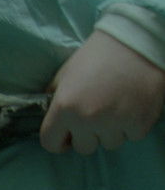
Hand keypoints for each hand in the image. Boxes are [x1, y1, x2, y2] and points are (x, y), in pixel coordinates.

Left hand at [40, 30, 164, 154]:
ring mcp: (115, 124)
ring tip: (116, 106)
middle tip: (97, 113)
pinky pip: (131, 137)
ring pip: (108, 144)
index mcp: (65, 107)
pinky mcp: (139, 124)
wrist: (137, 41)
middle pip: (83, 148)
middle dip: (88, 135)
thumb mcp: (66, 74)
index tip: (67, 134)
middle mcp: (87, 120)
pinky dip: (131, 126)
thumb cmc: (98, 55)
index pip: (51, 143)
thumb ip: (55, 99)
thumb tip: (50, 117)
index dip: (59, 140)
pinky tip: (132, 105)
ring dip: (111, 131)